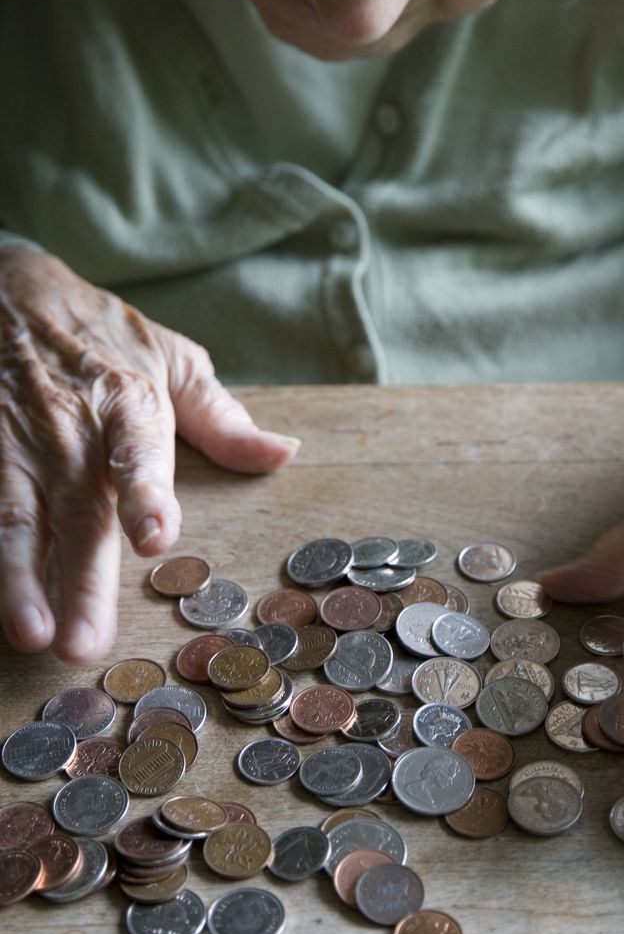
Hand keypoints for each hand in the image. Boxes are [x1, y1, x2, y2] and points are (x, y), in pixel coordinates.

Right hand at [0, 248, 298, 662]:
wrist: (6, 289)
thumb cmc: (102, 335)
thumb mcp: (172, 360)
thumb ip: (223, 420)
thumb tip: (285, 454)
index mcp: (127, 403)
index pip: (138, 451)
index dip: (145, 493)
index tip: (154, 537)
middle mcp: (69, 430)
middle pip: (76, 511)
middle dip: (79, 581)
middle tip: (84, 644)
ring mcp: (11, 443)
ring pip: (14, 519)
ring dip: (18, 580)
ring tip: (29, 634)